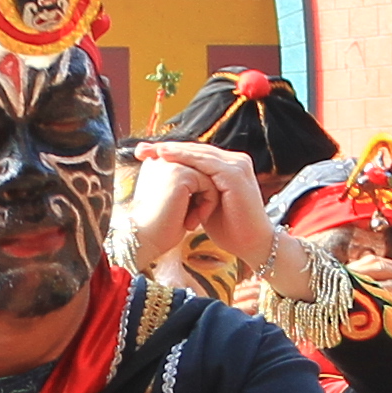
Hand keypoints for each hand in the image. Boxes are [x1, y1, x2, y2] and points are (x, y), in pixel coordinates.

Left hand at [121, 138, 275, 275]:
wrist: (251, 244)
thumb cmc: (230, 229)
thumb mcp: (206, 203)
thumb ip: (195, 189)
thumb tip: (172, 184)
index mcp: (228, 167)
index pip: (195, 155)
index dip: (170, 154)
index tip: (144, 155)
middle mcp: (235, 161)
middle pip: (195, 150)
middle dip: (166, 149)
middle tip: (140, 149)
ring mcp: (236, 165)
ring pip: (198, 153)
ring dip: (172, 150)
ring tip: (150, 150)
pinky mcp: (234, 174)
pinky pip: (205, 163)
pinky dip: (184, 158)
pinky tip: (166, 157)